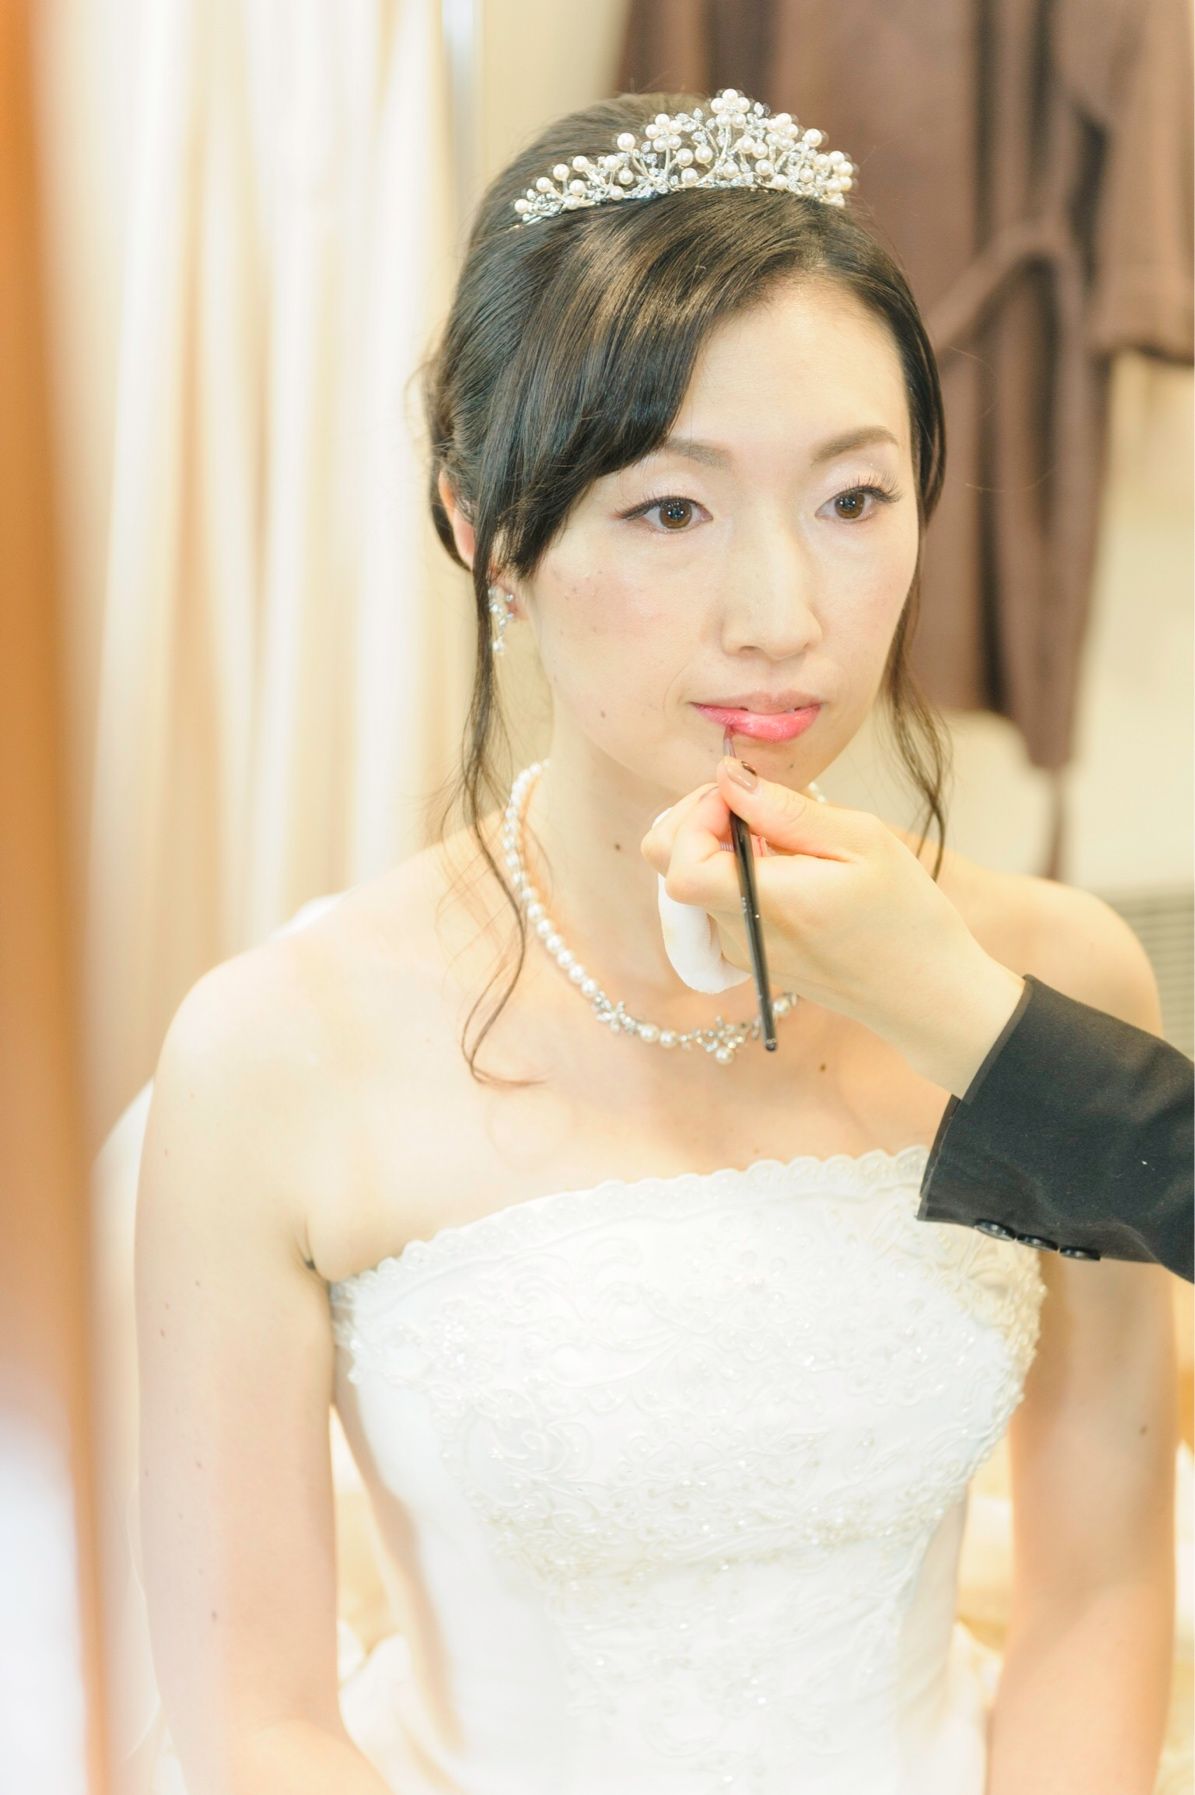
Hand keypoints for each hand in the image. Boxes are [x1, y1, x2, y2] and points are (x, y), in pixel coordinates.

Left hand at [640, 758, 1025, 1090]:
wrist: (924, 993)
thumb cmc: (905, 916)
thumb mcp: (861, 842)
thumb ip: (784, 810)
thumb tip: (728, 778)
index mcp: (767, 905)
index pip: (678, 863)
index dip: (695, 815)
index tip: (741, 796)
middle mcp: (738, 934)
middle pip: (665, 866)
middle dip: (694, 818)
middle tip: (751, 802)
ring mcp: (737, 949)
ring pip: (683, 878)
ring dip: (711, 841)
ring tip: (773, 833)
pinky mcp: (745, 954)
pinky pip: (708, 899)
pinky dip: (726, 869)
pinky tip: (776, 862)